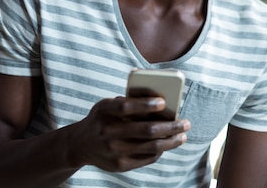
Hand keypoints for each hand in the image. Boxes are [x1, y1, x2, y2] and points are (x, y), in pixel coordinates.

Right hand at [67, 89, 189, 171]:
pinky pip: (147, 157)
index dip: (145, 104)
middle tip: (186, 123)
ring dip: (172, 141)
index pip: (126, 107)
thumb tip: (160, 101)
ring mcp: (114, 151)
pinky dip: (161, 150)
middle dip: (171, 126)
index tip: (163, 102)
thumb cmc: (102, 118)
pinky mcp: (120, 165)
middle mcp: (107, 132)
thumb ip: (128, 101)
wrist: (80, 145)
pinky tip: (168, 144)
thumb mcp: (107, 105)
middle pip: (145, 130)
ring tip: (183, 135)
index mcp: (104, 111)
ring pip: (151, 146)